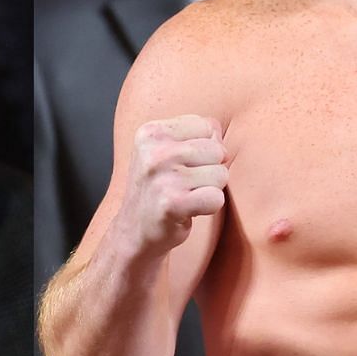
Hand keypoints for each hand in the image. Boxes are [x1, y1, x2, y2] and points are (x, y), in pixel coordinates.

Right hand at [126, 116, 226, 257]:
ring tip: (186, 195)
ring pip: (220, 174)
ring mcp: (162, 178)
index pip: (207, 126)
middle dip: (210, 170)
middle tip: (186, 184)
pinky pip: (216, 198)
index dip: (205, 148)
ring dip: (210, 189)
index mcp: (152, 132)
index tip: (184, 164)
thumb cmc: (159, 187)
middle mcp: (154, 152)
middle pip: (217, 150)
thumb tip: (221, 139)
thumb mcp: (166, 149)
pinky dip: (210, 207)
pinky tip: (189, 209)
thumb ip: (197, 134)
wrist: (135, 229)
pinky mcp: (172, 203)